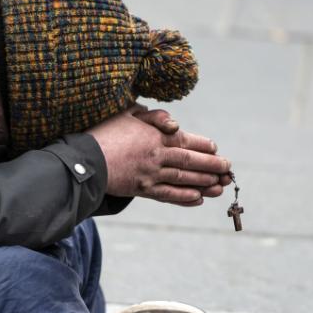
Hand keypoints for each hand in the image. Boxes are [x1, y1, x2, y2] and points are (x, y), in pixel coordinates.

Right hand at [86, 108, 230, 204]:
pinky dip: (184, 198)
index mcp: (155, 135)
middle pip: (190, 161)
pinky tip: (197, 199)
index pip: (186, 140)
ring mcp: (151, 175)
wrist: (84, 159)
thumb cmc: (104, 133)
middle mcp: (157, 155)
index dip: (204, 146)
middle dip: (212, 166)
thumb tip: (172, 123)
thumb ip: (152, 116)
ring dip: (205, 183)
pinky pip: (168, 196)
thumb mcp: (127, 114)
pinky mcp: (142, 190)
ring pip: (183, 180)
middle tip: (228, 169)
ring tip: (220, 186)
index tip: (216, 149)